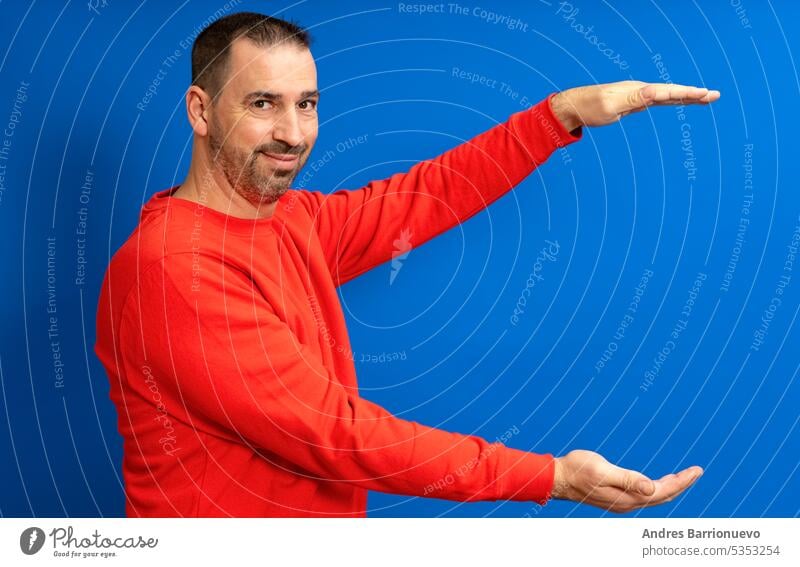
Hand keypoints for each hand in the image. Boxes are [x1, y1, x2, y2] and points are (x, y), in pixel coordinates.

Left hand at [550, 80, 720, 131]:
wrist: (575, 107)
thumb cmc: (590, 108)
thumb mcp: (610, 106)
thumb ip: (633, 100)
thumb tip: (653, 93)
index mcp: (637, 90)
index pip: (666, 92)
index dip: (686, 93)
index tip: (704, 94)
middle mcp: (640, 90)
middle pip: (671, 92)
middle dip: (693, 94)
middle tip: (715, 95)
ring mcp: (638, 95)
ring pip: (667, 96)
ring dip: (687, 97)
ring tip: (707, 98)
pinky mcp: (634, 102)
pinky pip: (659, 101)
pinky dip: (673, 100)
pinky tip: (682, 100)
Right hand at [551, 449, 702, 513]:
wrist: (558, 478)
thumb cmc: (577, 469)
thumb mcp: (602, 470)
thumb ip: (627, 479)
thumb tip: (651, 487)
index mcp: (627, 497)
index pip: (662, 491)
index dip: (681, 482)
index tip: (696, 470)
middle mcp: (628, 503)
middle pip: (662, 496)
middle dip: (681, 484)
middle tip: (697, 471)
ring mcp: (622, 501)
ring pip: (655, 497)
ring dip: (671, 487)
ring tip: (685, 476)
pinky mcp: (617, 497)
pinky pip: (646, 495)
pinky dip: (658, 488)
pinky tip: (659, 483)